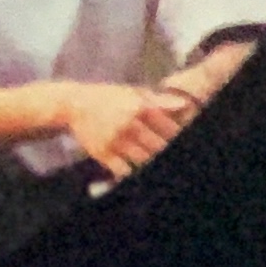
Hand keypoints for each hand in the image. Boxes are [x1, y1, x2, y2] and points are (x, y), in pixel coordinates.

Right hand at [53, 81, 189, 180]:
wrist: (74, 104)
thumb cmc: (108, 97)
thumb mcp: (132, 91)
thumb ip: (158, 100)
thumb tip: (185, 104)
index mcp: (139, 106)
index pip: (170, 128)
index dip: (181, 138)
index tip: (191, 146)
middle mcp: (129, 123)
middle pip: (160, 146)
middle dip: (171, 153)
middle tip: (186, 164)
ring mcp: (116, 140)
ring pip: (145, 160)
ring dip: (155, 165)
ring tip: (169, 174)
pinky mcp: (104, 153)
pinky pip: (125, 171)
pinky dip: (135, 174)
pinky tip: (143, 175)